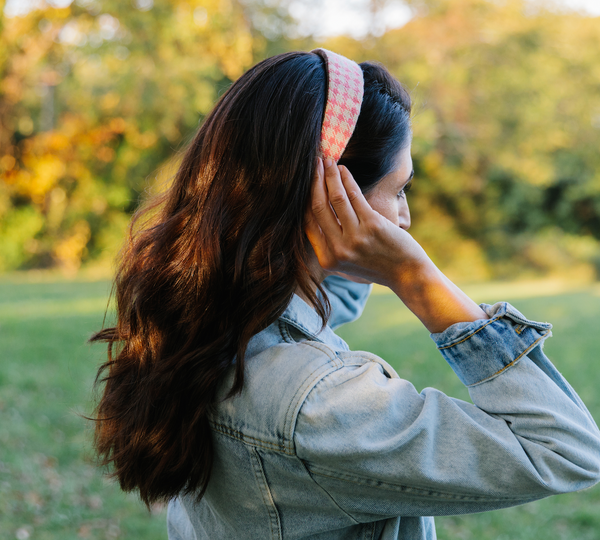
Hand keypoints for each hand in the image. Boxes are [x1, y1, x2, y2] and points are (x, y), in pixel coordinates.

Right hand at [305, 158, 487, 332]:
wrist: (406, 274)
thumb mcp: (346, 264)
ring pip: (336, 199)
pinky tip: (343, 170)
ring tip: (327, 162)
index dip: (304, 199)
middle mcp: (339, 251)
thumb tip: (313, 215)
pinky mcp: (373, 226)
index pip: (308, 224)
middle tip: (313, 164)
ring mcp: (356, 238)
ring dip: (330, 176)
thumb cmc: (376, 265)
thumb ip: (329, 246)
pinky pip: (354, 197)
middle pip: (318, 208)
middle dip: (314, 182)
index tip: (305, 182)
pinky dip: (347, 180)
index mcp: (328, 260)